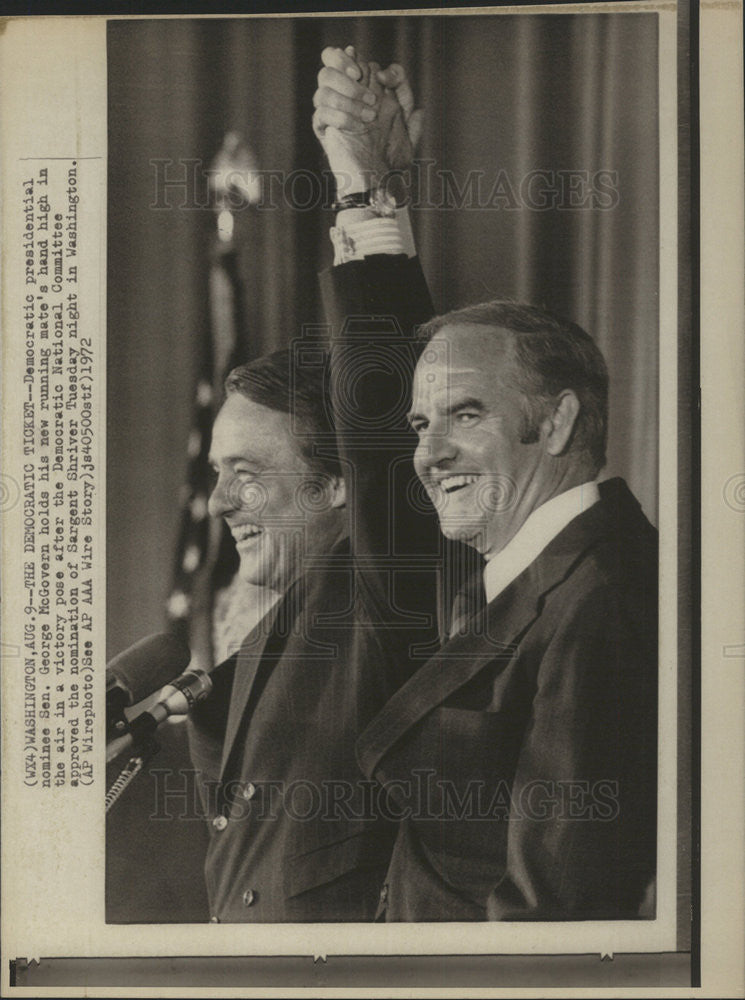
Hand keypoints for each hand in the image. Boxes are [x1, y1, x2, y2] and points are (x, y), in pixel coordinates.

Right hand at [313, 46, 422, 194]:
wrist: (378, 183)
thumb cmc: (393, 159)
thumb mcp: (407, 123)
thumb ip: (404, 95)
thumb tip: (386, 72)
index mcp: (364, 90)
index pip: (352, 57)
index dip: (366, 60)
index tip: (384, 79)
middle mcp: (346, 96)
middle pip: (330, 57)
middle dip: (348, 65)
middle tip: (365, 83)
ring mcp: (333, 111)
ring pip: (323, 80)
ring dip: (349, 94)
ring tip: (368, 116)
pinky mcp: (324, 129)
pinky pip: (320, 111)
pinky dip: (341, 116)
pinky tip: (356, 128)